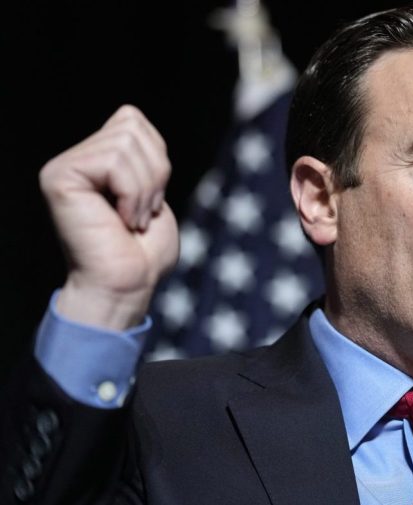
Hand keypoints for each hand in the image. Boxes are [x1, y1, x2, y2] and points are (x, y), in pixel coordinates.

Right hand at [40, 105, 178, 329]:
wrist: (126, 286)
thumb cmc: (143, 253)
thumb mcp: (153, 191)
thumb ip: (143, 154)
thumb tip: (130, 115)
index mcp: (94, 160)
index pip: (132, 119)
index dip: (155, 157)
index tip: (149, 199)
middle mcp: (73, 159)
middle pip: (132, 125)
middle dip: (154, 172)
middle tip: (143, 212)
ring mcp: (63, 167)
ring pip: (126, 142)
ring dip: (145, 188)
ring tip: (132, 219)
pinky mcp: (59, 177)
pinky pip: (114, 161)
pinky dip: (132, 194)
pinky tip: (121, 221)